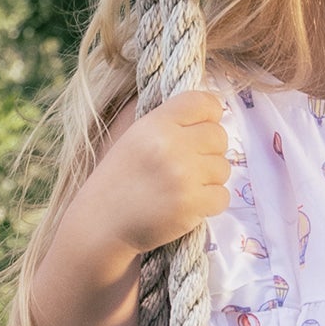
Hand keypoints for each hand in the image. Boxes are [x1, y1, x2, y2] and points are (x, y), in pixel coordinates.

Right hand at [91, 88, 229, 255]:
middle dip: (210, 150)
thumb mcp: (134, 137)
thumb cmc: (119, 179)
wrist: (101, 223)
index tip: (204, 126)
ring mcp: (183, 176)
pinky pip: (222, 196)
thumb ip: (168, 121)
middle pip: (219, 136)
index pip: (202, 102)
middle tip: (189, 164)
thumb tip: (212, 109)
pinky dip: (210, 203)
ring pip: (223, 167)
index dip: (210, 113)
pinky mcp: (191, 204)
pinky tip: (188, 204)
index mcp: (155, 124)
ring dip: (210, 178)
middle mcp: (171, 146)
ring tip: (183, 186)